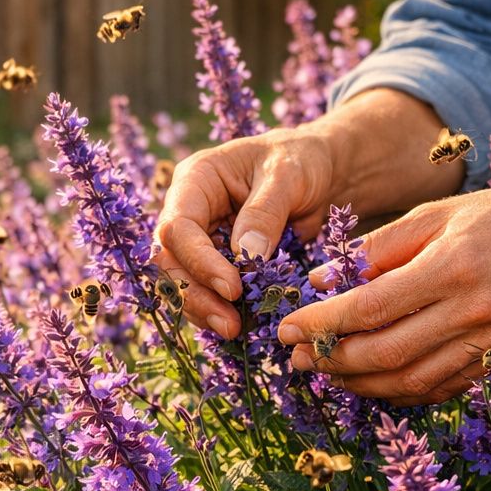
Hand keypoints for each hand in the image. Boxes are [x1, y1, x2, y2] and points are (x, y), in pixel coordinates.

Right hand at [153, 128, 337, 336]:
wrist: (320, 171)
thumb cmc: (301, 160)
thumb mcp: (288, 175)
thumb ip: (265, 212)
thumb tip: (245, 258)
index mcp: (196, 179)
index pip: (179, 227)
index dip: (199, 262)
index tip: (232, 288)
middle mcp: (189, 210)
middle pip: (170, 260)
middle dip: (195, 294)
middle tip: (229, 323)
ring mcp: (201, 237)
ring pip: (181, 281)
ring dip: (203, 309)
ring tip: (234, 330)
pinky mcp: (217, 260)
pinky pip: (205, 289)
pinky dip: (217, 309)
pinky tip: (238, 326)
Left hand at [278, 178, 490, 404]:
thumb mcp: (434, 215)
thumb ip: (375, 249)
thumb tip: (320, 280)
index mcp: (450, 267)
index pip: (370, 307)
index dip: (322, 324)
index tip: (287, 329)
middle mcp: (472, 311)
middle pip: (385, 352)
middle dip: (332, 361)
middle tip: (296, 359)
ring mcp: (490, 341)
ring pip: (411, 380)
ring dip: (360, 384)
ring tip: (327, 374)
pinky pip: (441, 388)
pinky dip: (401, 392)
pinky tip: (372, 383)